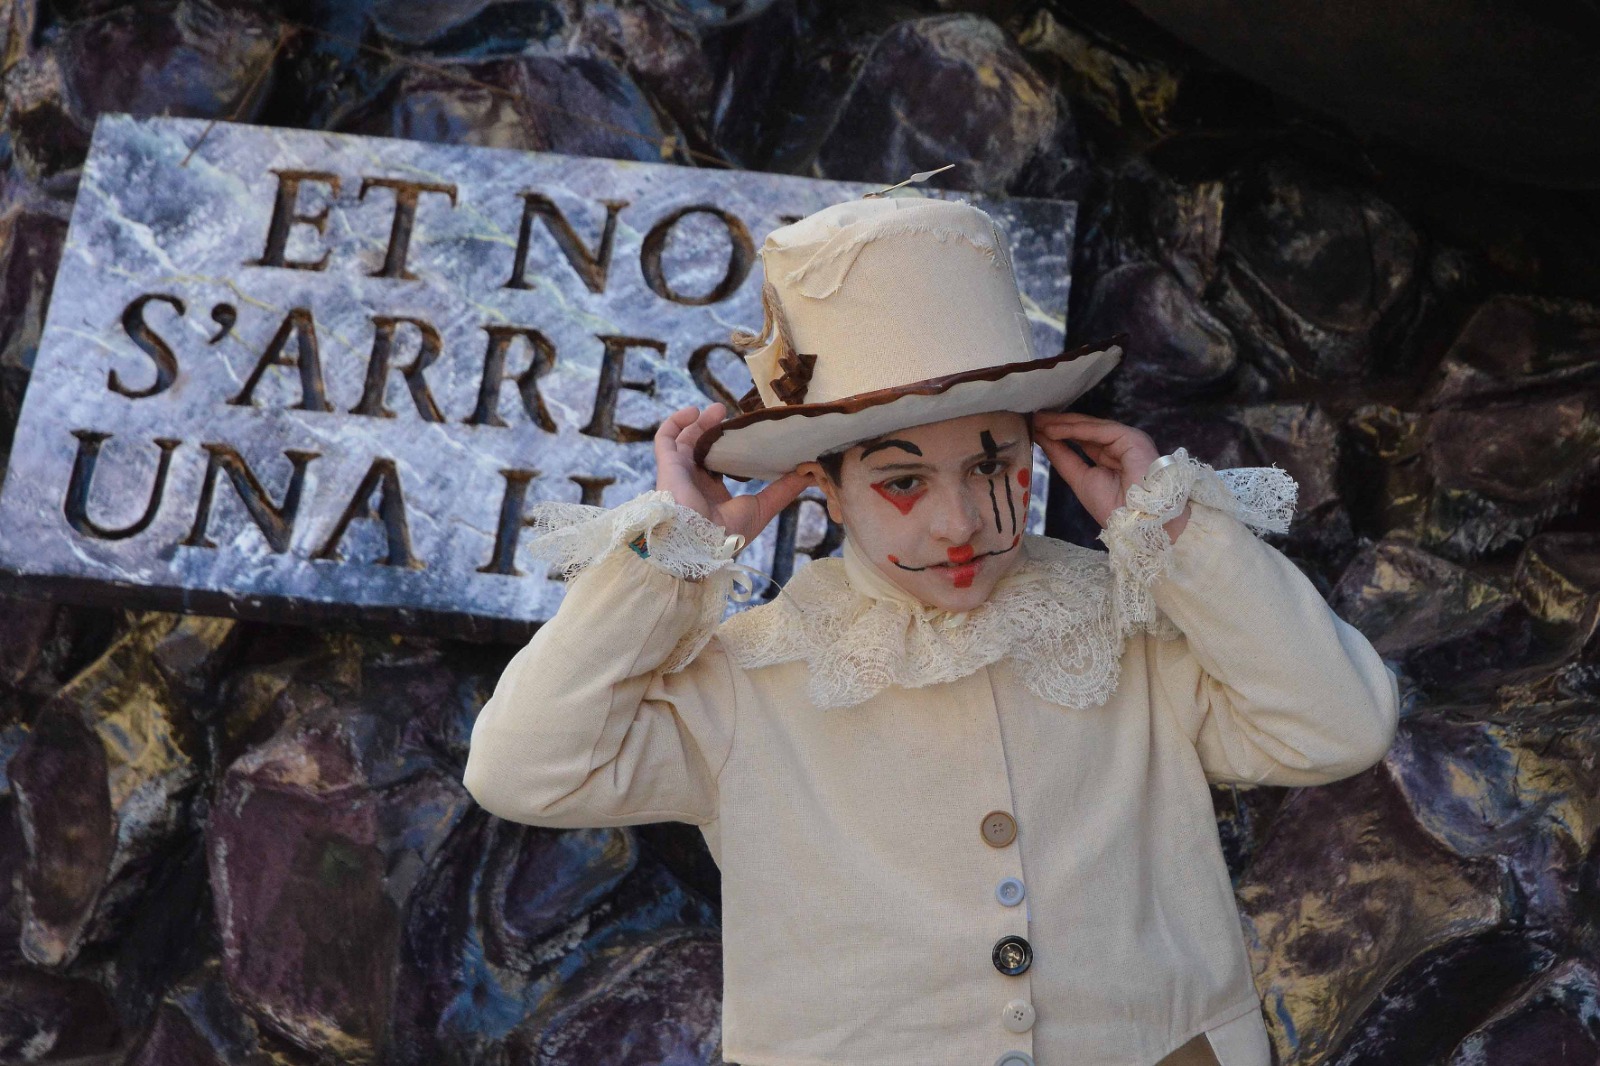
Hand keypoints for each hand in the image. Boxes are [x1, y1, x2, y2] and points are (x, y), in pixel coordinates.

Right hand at [654, 403, 809, 544]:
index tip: (748, 432)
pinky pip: (664, 438)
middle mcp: (695, 482)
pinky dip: (675, 422)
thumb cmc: (729, 532)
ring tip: (718, 408)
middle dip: (715, 431)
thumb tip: (811, 472)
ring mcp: (680, 473)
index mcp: (714, 494)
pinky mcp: (667, 465)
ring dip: (700, 422)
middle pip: (703, 449)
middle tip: (733, 415)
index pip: (721, 465)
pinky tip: (693, 411)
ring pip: (685, 440)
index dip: (731, 449)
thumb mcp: (764, 508)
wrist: (701, 542)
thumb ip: (784, 489)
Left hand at [1030, 412, 1189, 539]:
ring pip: (1090, 427)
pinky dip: (1073, 429)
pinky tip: (1053, 429)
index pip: (1083, 440)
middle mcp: (1120, 446)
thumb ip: (1063, 458)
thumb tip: (1043, 439)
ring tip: (1039, 420)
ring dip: (1063, 423)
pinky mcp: (1131, 438)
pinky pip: (1097, 430)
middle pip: (1085, 431)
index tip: (1036, 428)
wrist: (1137, 522)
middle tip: (1034, 417)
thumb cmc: (1113, 508)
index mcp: (1112, 457)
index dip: (1060, 433)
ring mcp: (1127, 440)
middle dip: (1059, 424)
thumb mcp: (1080, 479)